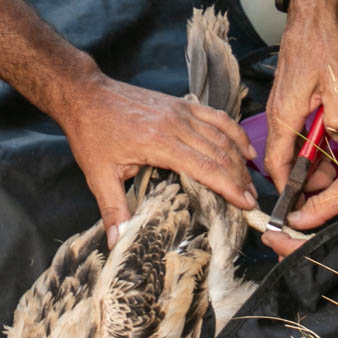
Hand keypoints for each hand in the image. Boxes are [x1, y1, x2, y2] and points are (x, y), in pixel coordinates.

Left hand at [58, 72, 256, 243]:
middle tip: (252, 200)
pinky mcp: (180, 105)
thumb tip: (118, 242)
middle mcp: (175, 124)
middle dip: (239, 178)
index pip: (206, 166)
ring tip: (251, 181)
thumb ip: (113, 209)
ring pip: (221, 134)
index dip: (229, 186)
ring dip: (240, 158)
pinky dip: (233, 131)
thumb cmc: (91, 133)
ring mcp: (180, 112)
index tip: (245, 203)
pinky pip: (215, 116)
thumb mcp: (98, 175)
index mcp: (159, 142)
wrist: (85, 95)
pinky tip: (244, 148)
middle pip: (220, 152)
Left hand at [260, 160, 337, 256]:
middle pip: (314, 258)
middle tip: (274, 238)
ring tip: (287, 235)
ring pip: (324, 256)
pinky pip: (337, 249)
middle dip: (291, 250)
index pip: (308, 249)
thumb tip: (294, 219)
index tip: (269, 235)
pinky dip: (320, 242)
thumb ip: (321, 204)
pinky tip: (310, 232)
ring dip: (303, 247)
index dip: (285, 244)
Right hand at [264, 0, 337, 190]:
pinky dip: (307, 142)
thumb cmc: (323, 49)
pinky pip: (294, 130)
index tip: (297, 204)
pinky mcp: (290, 101)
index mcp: (285, 117)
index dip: (286, 188)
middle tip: (326, 186)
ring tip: (329, 167)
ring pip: (290, 145)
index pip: (278, 164)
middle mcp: (278, 115)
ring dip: (307, 159)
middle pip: (283, 158)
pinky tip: (326, 142)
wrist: (312, 20)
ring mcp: (282, 108)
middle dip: (302, 177)